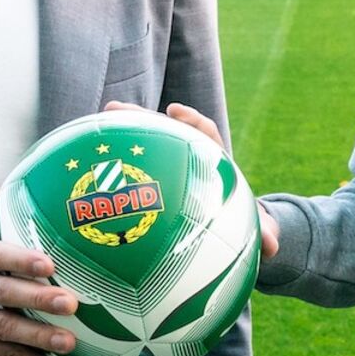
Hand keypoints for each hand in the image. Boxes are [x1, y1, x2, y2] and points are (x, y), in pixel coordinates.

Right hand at [104, 101, 279, 258]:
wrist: (230, 236)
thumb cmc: (242, 229)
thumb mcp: (255, 232)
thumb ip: (263, 236)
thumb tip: (273, 246)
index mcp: (213, 167)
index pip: (205, 137)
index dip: (192, 123)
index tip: (175, 112)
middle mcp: (187, 164)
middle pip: (163, 134)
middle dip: (140, 119)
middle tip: (115, 109)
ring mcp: (165, 174)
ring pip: (141, 152)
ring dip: (117, 138)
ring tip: (89, 129)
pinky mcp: (150, 189)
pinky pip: (128, 180)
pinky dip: (110, 177)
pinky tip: (81, 177)